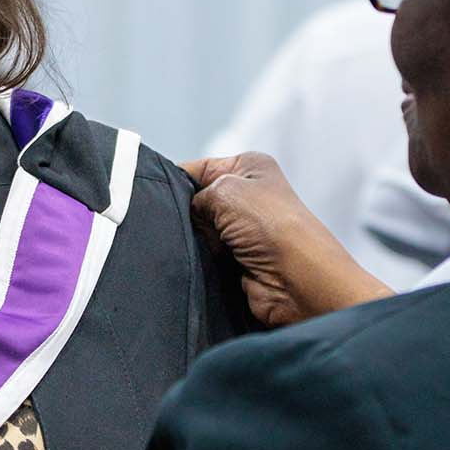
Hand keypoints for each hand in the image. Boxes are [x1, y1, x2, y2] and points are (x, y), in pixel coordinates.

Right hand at [182, 152, 395, 326]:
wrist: (298, 281)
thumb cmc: (273, 226)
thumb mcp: (224, 190)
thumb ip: (194, 195)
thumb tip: (187, 212)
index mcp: (248, 168)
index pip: (198, 169)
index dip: (175, 180)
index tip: (152, 193)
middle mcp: (247, 197)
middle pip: (196, 201)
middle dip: (183, 213)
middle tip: (173, 222)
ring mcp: (242, 230)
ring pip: (198, 231)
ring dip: (192, 239)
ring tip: (187, 242)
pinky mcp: (237, 260)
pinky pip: (203, 256)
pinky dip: (197, 259)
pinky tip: (194, 260)